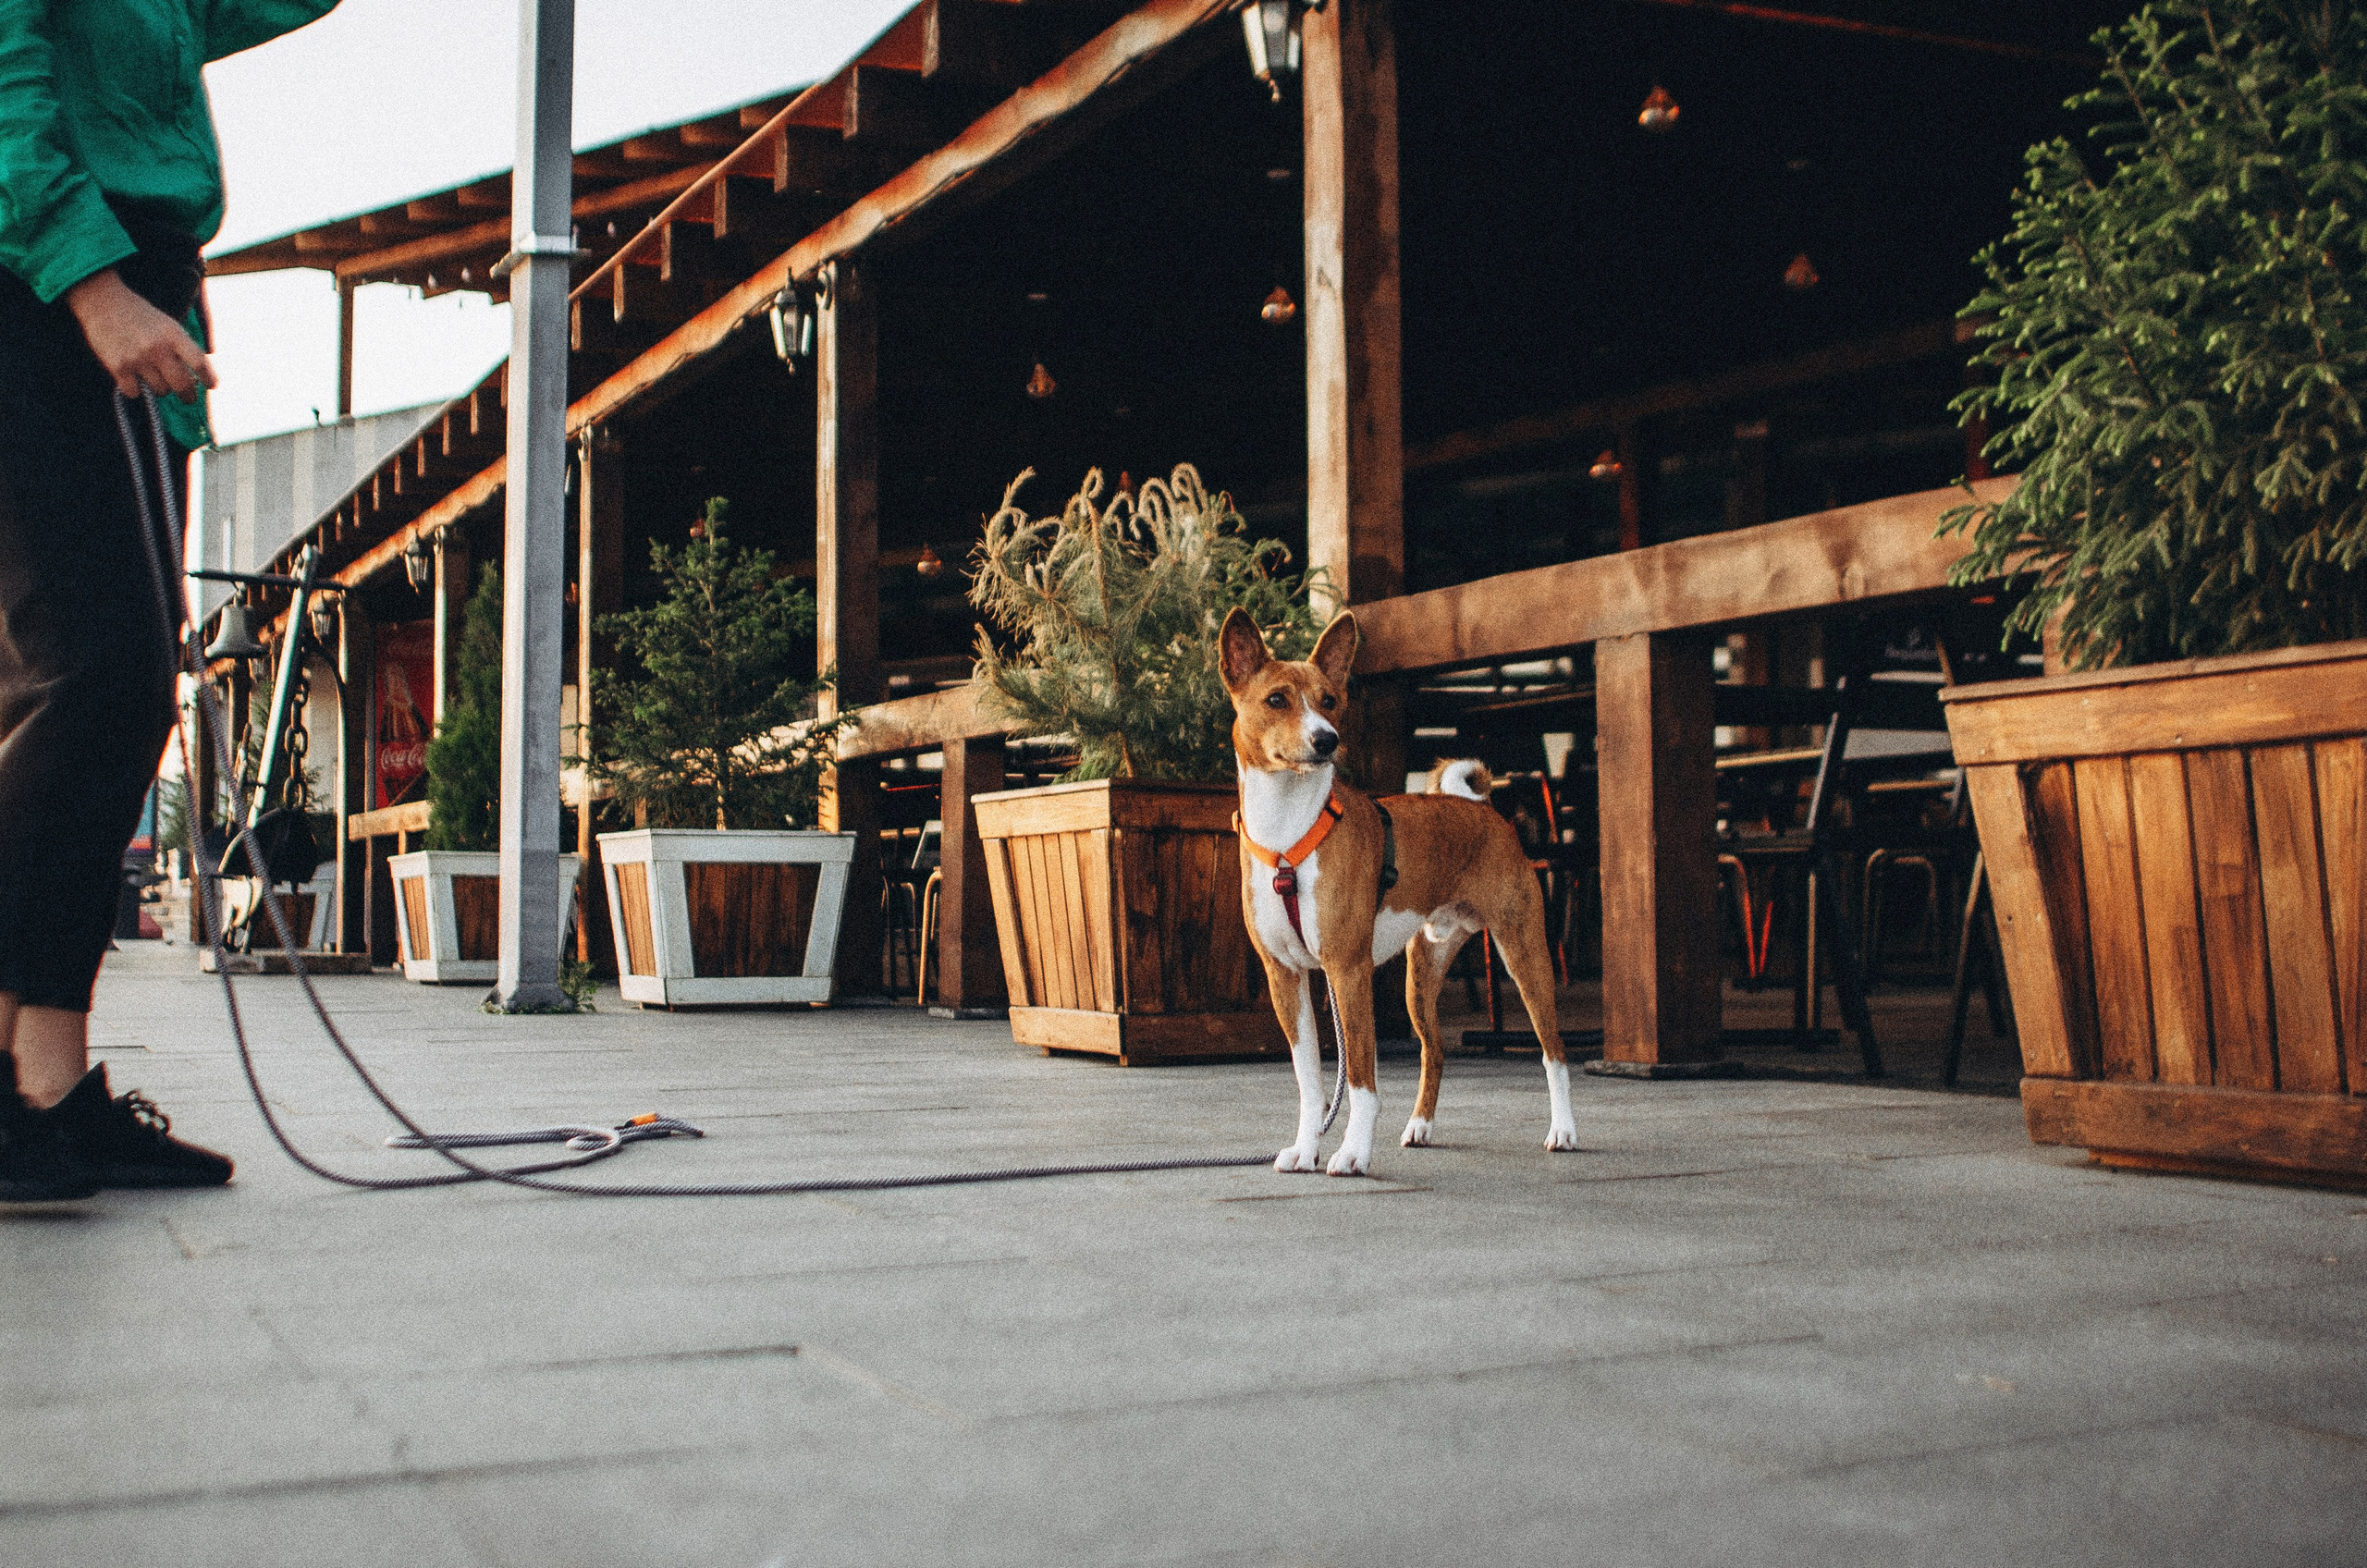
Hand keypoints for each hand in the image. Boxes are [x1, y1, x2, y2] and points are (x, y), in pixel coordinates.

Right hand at [65, 268, 216, 401]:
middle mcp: (158, 348)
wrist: (102, 302)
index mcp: (173, 335)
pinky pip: (135, 392)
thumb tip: (197, 375)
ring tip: (153, 377)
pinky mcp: (118, 367)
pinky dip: (136, 389)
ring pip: (161, 391)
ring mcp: (138, 359)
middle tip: (188, 398)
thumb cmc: (138, 314)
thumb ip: (181, 346)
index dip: (209, 377)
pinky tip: (133, 379)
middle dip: (188, 395)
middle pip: (182, 384)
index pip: (199, 362)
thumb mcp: (167, 324)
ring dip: (160, 388)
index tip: (211, 386)